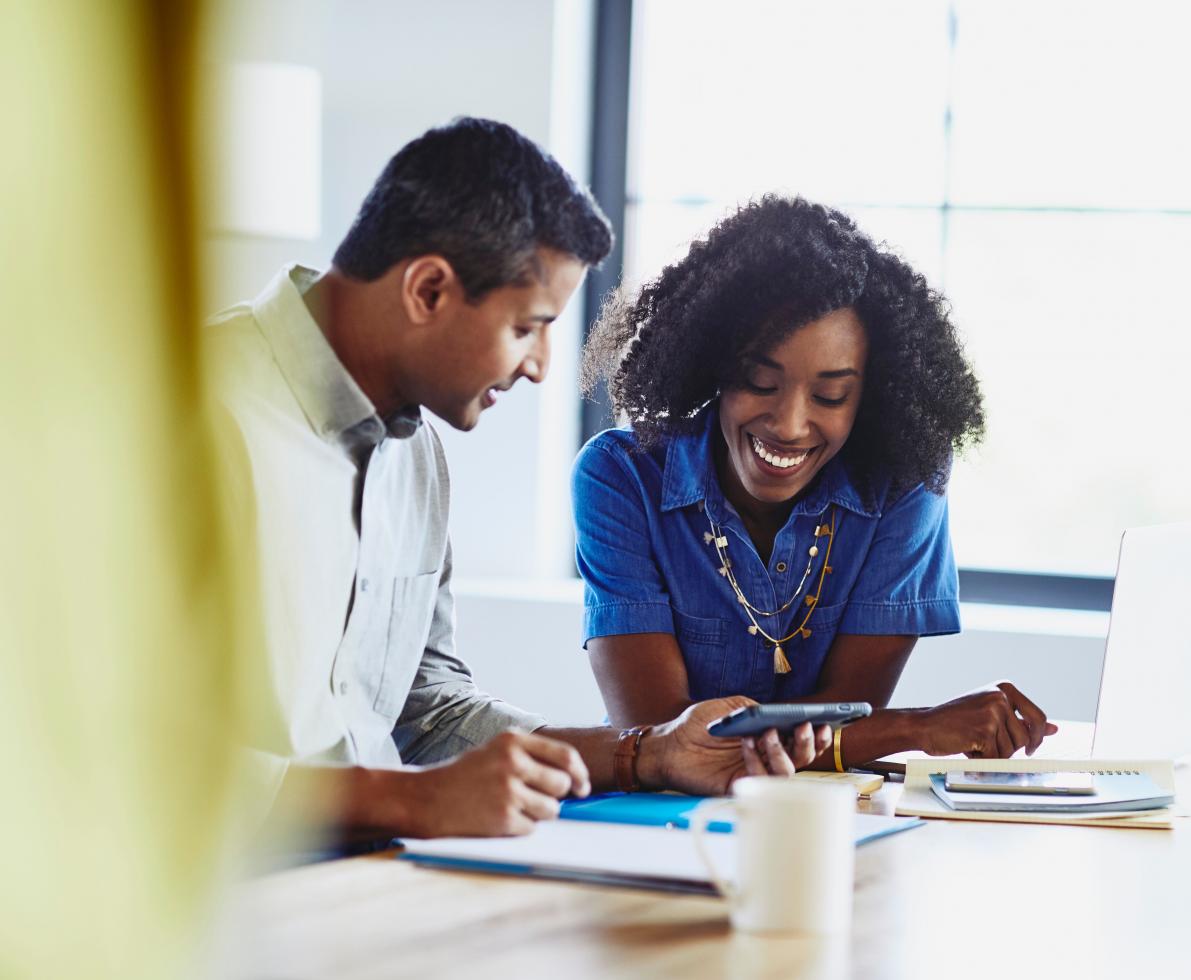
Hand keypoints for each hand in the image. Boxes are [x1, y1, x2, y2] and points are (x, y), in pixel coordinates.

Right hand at [395, 731, 589, 837]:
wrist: (427, 798)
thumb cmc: (466, 775)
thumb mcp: (496, 750)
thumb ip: (532, 755)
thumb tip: (574, 777)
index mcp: (512, 740)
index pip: (565, 755)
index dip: (579, 773)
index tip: (582, 786)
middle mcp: (512, 762)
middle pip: (561, 784)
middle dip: (555, 795)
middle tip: (536, 797)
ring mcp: (508, 791)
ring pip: (552, 809)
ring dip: (539, 813)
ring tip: (514, 807)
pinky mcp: (503, 819)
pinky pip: (532, 828)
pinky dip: (521, 827)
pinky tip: (499, 818)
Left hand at [639, 696, 832, 795]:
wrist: (670, 742)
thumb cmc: (698, 723)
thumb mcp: (731, 706)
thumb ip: (756, 707)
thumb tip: (779, 715)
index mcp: (768, 738)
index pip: (800, 741)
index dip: (816, 736)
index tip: (823, 723)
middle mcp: (765, 757)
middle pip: (801, 759)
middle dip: (807, 744)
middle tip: (803, 727)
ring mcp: (754, 772)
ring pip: (786, 773)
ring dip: (782, 753)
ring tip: (769, 733)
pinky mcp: (739, 785)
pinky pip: (759, 780)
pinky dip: (757, 761)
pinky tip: (747, 743)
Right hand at [917, 682, 1058, 757]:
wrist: (924, 725)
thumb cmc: (955, 721)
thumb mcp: (991, 713)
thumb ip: (1021, 720)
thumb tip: (1053, 728)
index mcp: (1004, 689)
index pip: (1038, 717)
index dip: (1037, 737)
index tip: (1029, 747)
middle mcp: (1000, 697)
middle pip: (1025, 738)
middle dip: (1010, 748)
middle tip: (985, 742)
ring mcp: (992, 712)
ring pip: (1011, 750)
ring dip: (994, 754)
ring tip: (972, 741)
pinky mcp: (984, 730)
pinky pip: (996, 758)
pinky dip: (983, 760)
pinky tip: (967, 747)